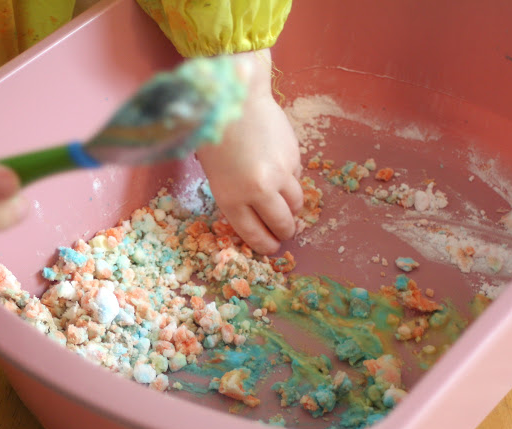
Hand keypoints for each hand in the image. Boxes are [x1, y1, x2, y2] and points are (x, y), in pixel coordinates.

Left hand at [196, 49, 302, 255]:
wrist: (235, 98)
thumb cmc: (214, 134)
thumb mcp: (214, 173)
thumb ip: (234, 196)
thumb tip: (254, 216)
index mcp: (232, 197)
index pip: (254, 233)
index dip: (265, 244)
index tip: (272, 248)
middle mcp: (259, 190)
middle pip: (281, 223)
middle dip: (285, 231)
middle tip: (285, 231)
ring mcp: (280, 173)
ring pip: (296, 203)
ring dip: (292, 208)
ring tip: (287, 206)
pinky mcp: (294, 157)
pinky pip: (297, 178)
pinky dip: (292, 180)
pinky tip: (281, 170)